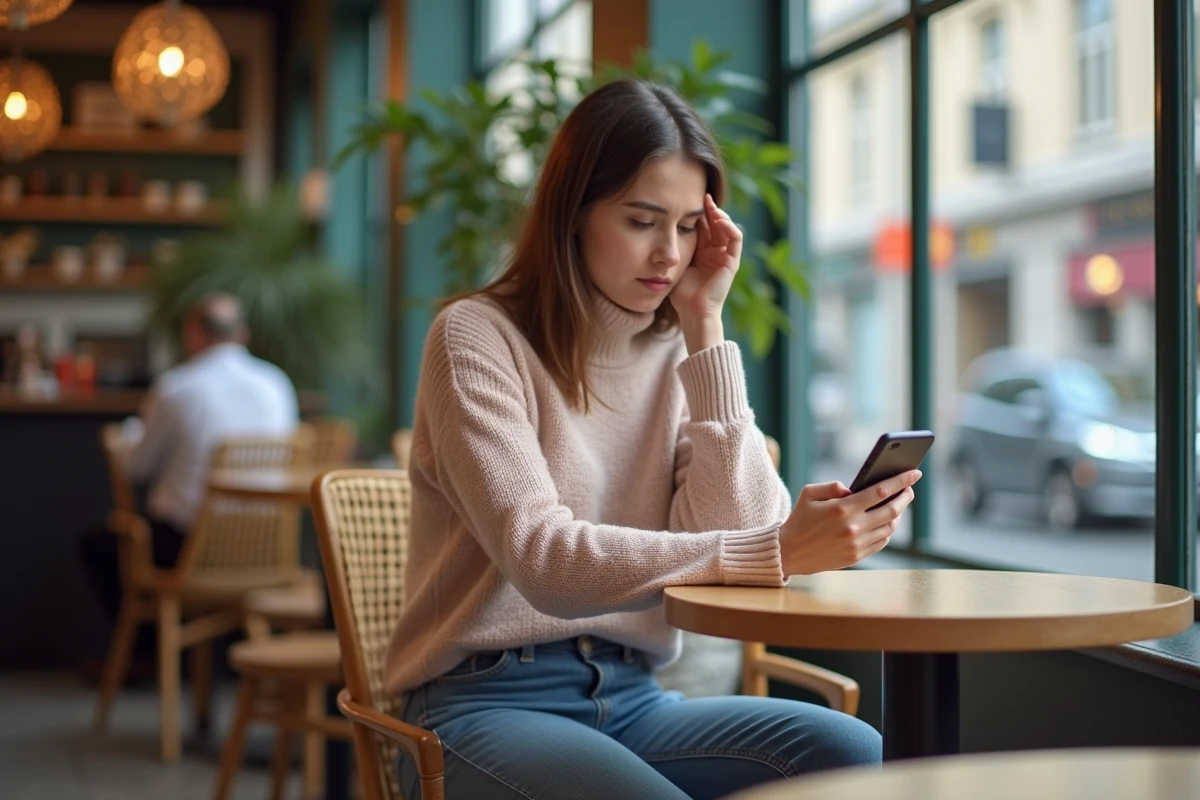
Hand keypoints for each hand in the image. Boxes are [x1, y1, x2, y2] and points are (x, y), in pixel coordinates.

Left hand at [670, 194, 742, 352]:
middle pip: (716, 224)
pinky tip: (719, 219)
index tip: (689, 199)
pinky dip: (730, 227)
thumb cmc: (681, 293)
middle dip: (710, 209)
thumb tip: (664, 228)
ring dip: (721, 215)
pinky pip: (736, 239)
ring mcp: (725, 257)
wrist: (692, 312)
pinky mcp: (732, 262)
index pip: (704, 227)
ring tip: (711, 206)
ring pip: (728, 228)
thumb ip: (677, 247)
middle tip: (703, 196)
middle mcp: (716, 253)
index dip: (698, 213)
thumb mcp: (677, 262)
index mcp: (703, 252)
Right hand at [778, 470, 922, 575]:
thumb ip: (832, 486)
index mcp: (842, 508)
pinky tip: (887, 522)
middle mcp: (853, 527)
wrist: (789, 552)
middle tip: (910, 488)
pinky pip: (882, 542)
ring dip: (899, 513)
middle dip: (905, 496)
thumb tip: (854, 488)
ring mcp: (857, 544)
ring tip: (899, 503)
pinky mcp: (856, 556)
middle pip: (891, 509)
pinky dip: (888, 530)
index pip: (880, 491)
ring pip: (890, 527)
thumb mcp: (808, 493)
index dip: (900, 481)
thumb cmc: (799, 519)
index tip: (914, 473)